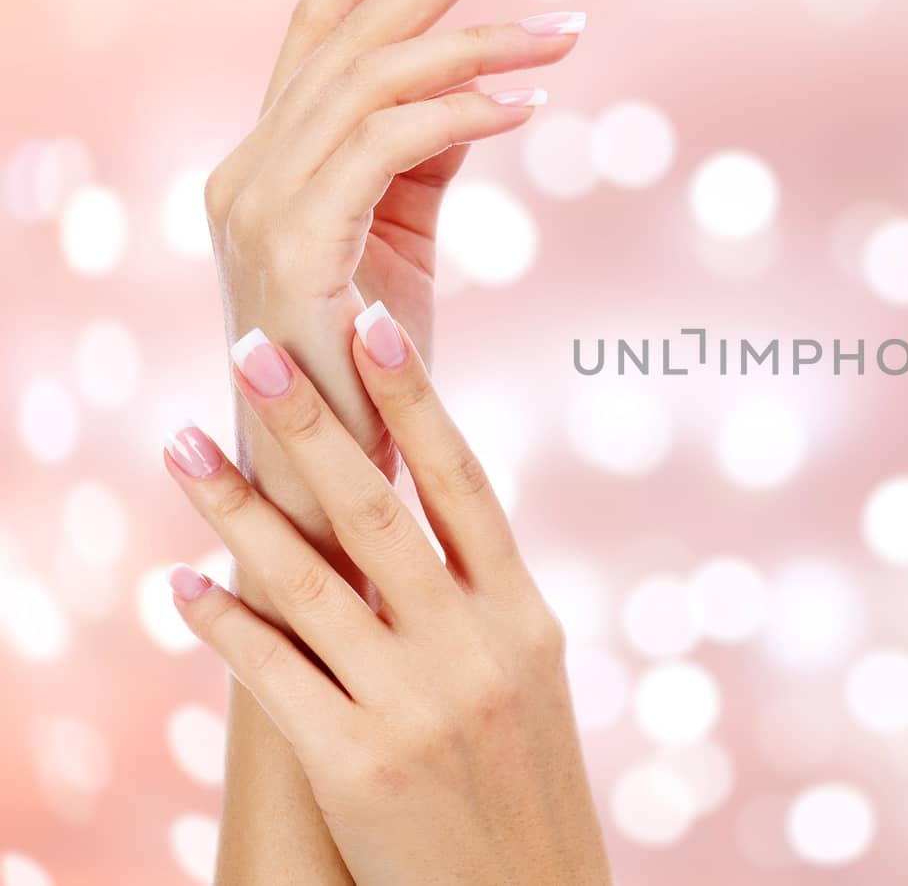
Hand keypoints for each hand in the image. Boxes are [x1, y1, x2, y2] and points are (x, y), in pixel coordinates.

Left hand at [162, 307, 610, 884]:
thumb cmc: (523, 783)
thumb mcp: (526, 676)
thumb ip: (478, 597)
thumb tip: (414, 515)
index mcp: (523, 616)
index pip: (462, 484)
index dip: (415, 401)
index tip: (372, 324)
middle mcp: (473, 647)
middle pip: (378, 512)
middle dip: (309, 425)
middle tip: (252, 351)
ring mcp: (414, 705)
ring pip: (310, 582)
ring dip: (236, 510)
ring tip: (180, 447)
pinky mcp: (356, 766)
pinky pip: (273, 677)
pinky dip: (223, 625)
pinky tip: (181, 585)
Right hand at [204, 0, 581, 548]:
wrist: (330, 487)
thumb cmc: (375, 373)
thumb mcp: (403, 240)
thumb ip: (423, 159)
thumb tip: (487, 87)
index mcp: (270, 164)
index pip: (317, 34)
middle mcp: (248, 171)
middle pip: (347, 35)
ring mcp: (259, 205)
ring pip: (373, 80)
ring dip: (477, 39)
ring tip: (564, 24)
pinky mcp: (295, 245)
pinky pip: (386, 145)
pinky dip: (460, 111)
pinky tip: (530, 102)